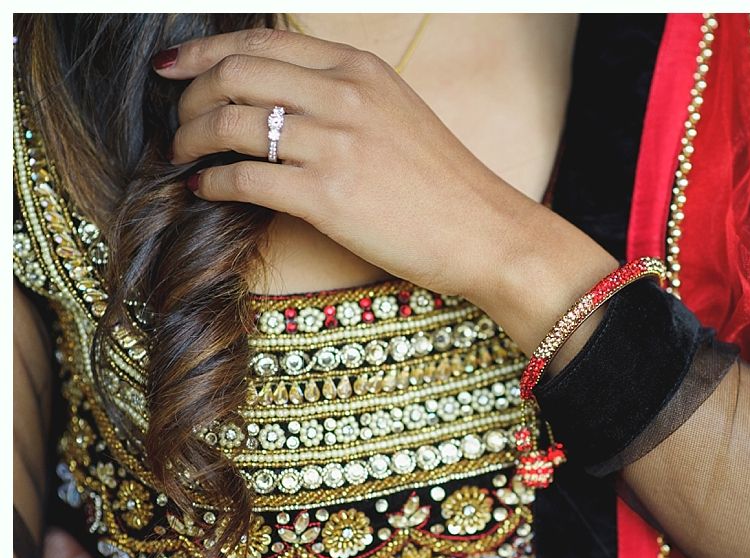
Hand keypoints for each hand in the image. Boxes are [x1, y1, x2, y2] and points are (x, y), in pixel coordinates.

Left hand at [155, 28, 616, 354]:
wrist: (484, 230)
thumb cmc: (442, 180)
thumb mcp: (395, 111)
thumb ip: (341, 93)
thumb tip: (276, 98)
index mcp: (360, 68)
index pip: (260, 43)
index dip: (203, 52)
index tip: (173, 69)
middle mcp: (345, 94)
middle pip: (235, 74)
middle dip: (190, 97)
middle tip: (178, 122)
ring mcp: (336, 143)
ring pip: (231, 122)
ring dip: (192, 139)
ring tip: (185, 157)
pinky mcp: (328, 195)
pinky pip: (245, 178)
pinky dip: (213, 182)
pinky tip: (205, 189)